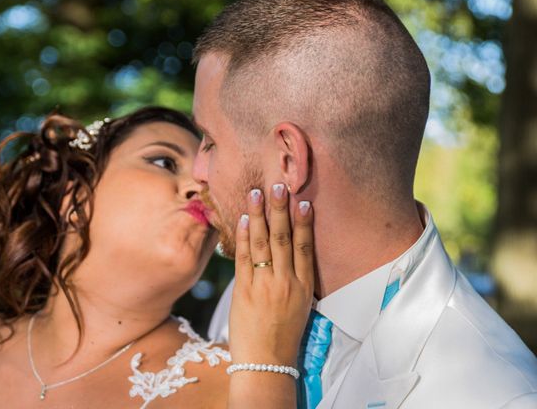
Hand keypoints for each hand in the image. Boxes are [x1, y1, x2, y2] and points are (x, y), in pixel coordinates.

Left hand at [228, 183, 313, 367]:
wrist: (266, 363)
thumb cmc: (284, 336)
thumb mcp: (300, 306)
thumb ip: (294, 279)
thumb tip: (286, 254)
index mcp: (303, 287)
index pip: (304, 248)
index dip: (304, 223)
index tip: (303, 201)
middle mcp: (285, 283)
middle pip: (284, 239)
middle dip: (280, 210)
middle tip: (279, 185)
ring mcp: (264, 286)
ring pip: (263, 244)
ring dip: (260, 216)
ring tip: (257, 193)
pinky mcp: (244, 291)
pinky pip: (244, 259)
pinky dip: (244, 238)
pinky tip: (244, 220)